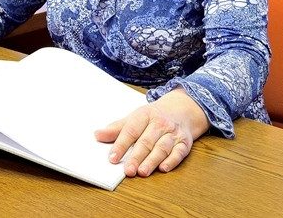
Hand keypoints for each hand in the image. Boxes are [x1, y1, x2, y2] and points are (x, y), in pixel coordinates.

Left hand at [94, 89, 208, 176]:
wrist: (181, 110)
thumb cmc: (152, 117)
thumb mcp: (134, 118)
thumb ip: (116, 129)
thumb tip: (97, 135)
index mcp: (144, 115)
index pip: (131, 130)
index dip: (121, 145)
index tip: (112, 158)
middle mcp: (160, 123)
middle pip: (146, 141)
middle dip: (136, 157)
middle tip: (128, 170)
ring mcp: (173, 133)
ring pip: (162, 147)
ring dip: (152, 160)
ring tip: (142, 172)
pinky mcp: (185, 143)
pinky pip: (179, 152)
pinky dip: (172, 161)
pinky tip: (163, 168)